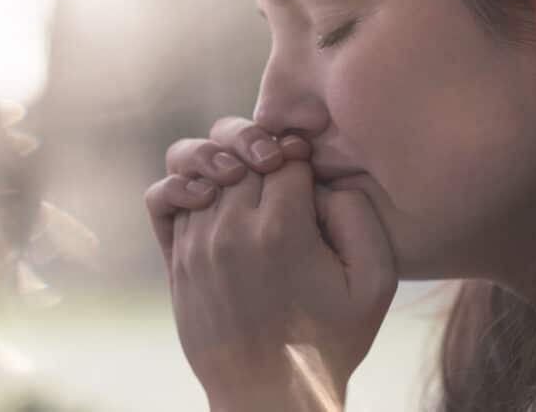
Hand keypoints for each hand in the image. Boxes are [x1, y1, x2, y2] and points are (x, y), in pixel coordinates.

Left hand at [145, 118, 396, 410]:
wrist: (270, 392)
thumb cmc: (330, 339)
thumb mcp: (373, 282)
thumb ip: (358, 215)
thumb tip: (320, 178)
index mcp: (282, 231)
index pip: (284, 153)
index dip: (300, 152)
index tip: (307, 166)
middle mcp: (231, 230)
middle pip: (239, 149)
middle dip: (264, 149)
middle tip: (280, 166)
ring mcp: (197, 243)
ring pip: (198, 163)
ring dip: (224, 159)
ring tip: (245, 175)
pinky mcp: (176, 258)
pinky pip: (162, 197)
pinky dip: (181, 182)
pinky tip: (207, 194)